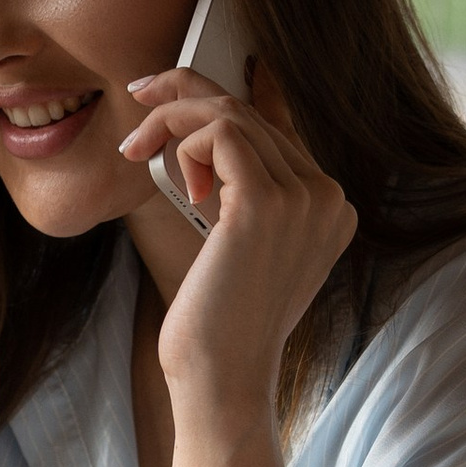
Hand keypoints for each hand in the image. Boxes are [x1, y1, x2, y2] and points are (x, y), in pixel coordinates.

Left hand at [116, 55, 356, 415]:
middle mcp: (328, 197)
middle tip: (136, 106)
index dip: (221, 93)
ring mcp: (304, 198)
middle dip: (182, 99)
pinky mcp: (266, 203)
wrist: (223, 380)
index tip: (169, 87)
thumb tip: (202, 133)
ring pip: (229, 115)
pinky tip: (175, 185)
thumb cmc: (218, 323)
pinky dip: (181, 144)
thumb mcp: (237, 246)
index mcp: (329, 206)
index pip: (275, 123)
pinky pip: (217, 134)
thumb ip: (238, 191)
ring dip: (172, 123)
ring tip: (139, 154)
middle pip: (249, 112)